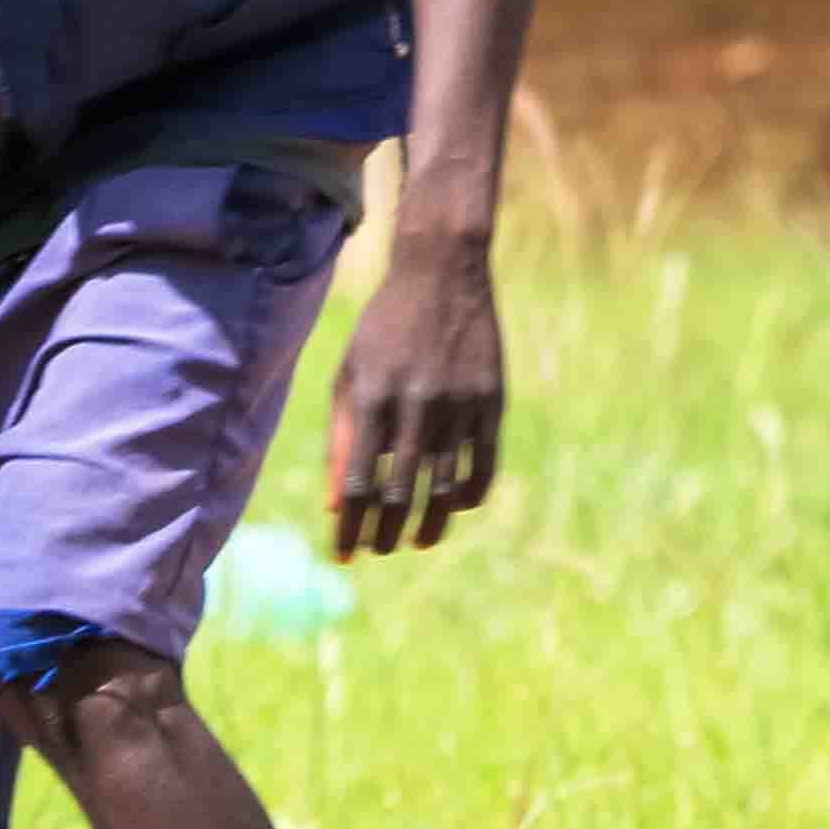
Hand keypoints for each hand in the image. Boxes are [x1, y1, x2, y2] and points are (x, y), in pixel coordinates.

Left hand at [325, 234, 507, 555]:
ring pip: (446, 487)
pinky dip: (469, 495)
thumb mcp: (350, 375)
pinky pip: (484, 466)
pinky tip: (455, 508)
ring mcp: (459, 406)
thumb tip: (338, 505)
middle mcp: (416, 406)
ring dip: (430, 524)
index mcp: (373, 398)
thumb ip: (342, 439)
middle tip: (378, 551)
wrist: (441, 275)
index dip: (351, 526)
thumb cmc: (383, 330)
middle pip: (401, 493)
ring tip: (415, 543)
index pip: (359, 483)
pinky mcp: (491, 403)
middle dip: (386, 533)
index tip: (344, 554)